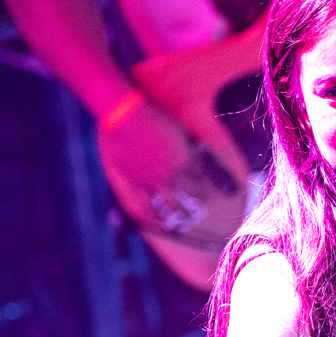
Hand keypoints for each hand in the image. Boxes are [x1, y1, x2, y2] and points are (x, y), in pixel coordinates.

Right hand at [97, 96, 209, 233]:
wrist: (125, 115)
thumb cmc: (155, 119)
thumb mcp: (180, 131)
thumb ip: (189, 147)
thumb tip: (198, 155)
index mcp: (186, 160)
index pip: (204, 179)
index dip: (208, 184)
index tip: (210, 189)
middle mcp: (172, 174)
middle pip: (192, 196)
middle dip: (198, 201)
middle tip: (200, 207)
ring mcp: (153, 181)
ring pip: (171, 206)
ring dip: (180, 214)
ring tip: (184, 218)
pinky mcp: (135, 183)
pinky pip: (145, 206)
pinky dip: (153, 216)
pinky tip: (159, 221)